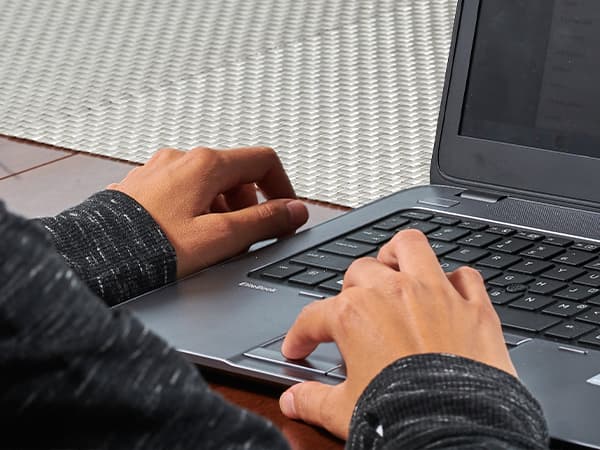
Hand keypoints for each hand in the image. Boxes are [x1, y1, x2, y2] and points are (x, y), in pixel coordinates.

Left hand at [108, 146, 307, 277]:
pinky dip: (196, 210)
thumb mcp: (219, 238)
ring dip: (222, 209)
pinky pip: (183, 191)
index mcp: (205, 164)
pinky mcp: (143, 186)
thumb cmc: (150, 248)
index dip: (282, 187)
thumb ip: (263, 222)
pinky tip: (184, 238)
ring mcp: (159, 170)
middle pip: (235, 173)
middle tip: (243, 237)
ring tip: (211, 243)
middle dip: (248, 205)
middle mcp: (181, 158)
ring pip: (208, 184)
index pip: (263, 160)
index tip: (284, 212)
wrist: (94, 259)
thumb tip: (294, 212)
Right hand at [279, 229, 514, 438]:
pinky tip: (446, 294)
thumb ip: (312, 400)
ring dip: (397, 255)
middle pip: (359, 271)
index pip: (313, 316)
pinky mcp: (473, 308)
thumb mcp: (343, 412)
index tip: (300, 347)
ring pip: (411, 247)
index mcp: (356, 315)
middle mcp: (394, 294)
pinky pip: (465, 276)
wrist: (458, 433)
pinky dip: (454, 281)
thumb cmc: (403, 418)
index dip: (300, 334)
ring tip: (392, 270)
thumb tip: (292, 400)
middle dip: (348, 289)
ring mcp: (436, 295)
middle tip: (350, 313)